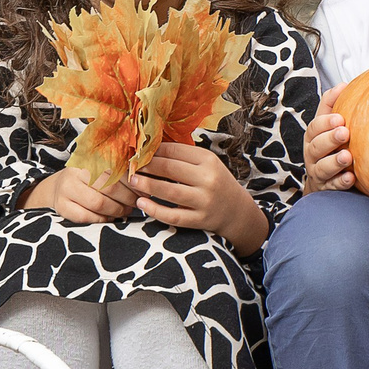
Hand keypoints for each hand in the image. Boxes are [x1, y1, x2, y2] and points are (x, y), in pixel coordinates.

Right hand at [25, 167, 138, 225]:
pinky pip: (87, 216)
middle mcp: (75, 171)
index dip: (133, 182)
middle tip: (136, 202)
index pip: (117, 169)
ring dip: (117, 210)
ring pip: (99, 203)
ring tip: (126, 210)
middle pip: (109, 187)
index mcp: (88, 157)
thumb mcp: (102, 168)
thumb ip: (120, 170)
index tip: (144, 189)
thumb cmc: (89, 178)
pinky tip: (110, 217)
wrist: (60, 188)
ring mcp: (66, 189)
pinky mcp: (62, 206)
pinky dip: (102, 219)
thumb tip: (145, 178)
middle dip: (128, 198)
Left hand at [127, 143, 259, 246]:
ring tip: (133, 181)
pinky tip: (141, 204)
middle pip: (170, 169)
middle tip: (131, 165)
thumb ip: (183, 157)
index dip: (154, 150)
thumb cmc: (215, 183)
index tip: (138, 151)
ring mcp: (205, 201)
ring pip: (170, 191)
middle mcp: (208, 179)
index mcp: (209, 160)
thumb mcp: (206, 164)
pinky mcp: (200, 220)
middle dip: (147, 166)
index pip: (175, 150)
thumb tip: (149, 148)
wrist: (237, 211)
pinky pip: (173, 216)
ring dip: (147, 185)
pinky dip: (155, 210)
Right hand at [304, 99, 353, 192]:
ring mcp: (319, 172)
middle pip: (317, 147)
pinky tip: (351, 178)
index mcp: (313, 137)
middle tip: (345, 132)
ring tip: (348, 157)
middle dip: (330, 139)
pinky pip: (333, 186)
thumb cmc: (329, 146)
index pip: (314, 127)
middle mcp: (312, 154)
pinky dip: (341, 182)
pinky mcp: (327, 188)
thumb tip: (343, 84)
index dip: (326, 122)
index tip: (340, 118)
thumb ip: (332, 105)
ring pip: (323, 168)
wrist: (326, 180)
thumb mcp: (328, 125)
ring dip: (335, 162)